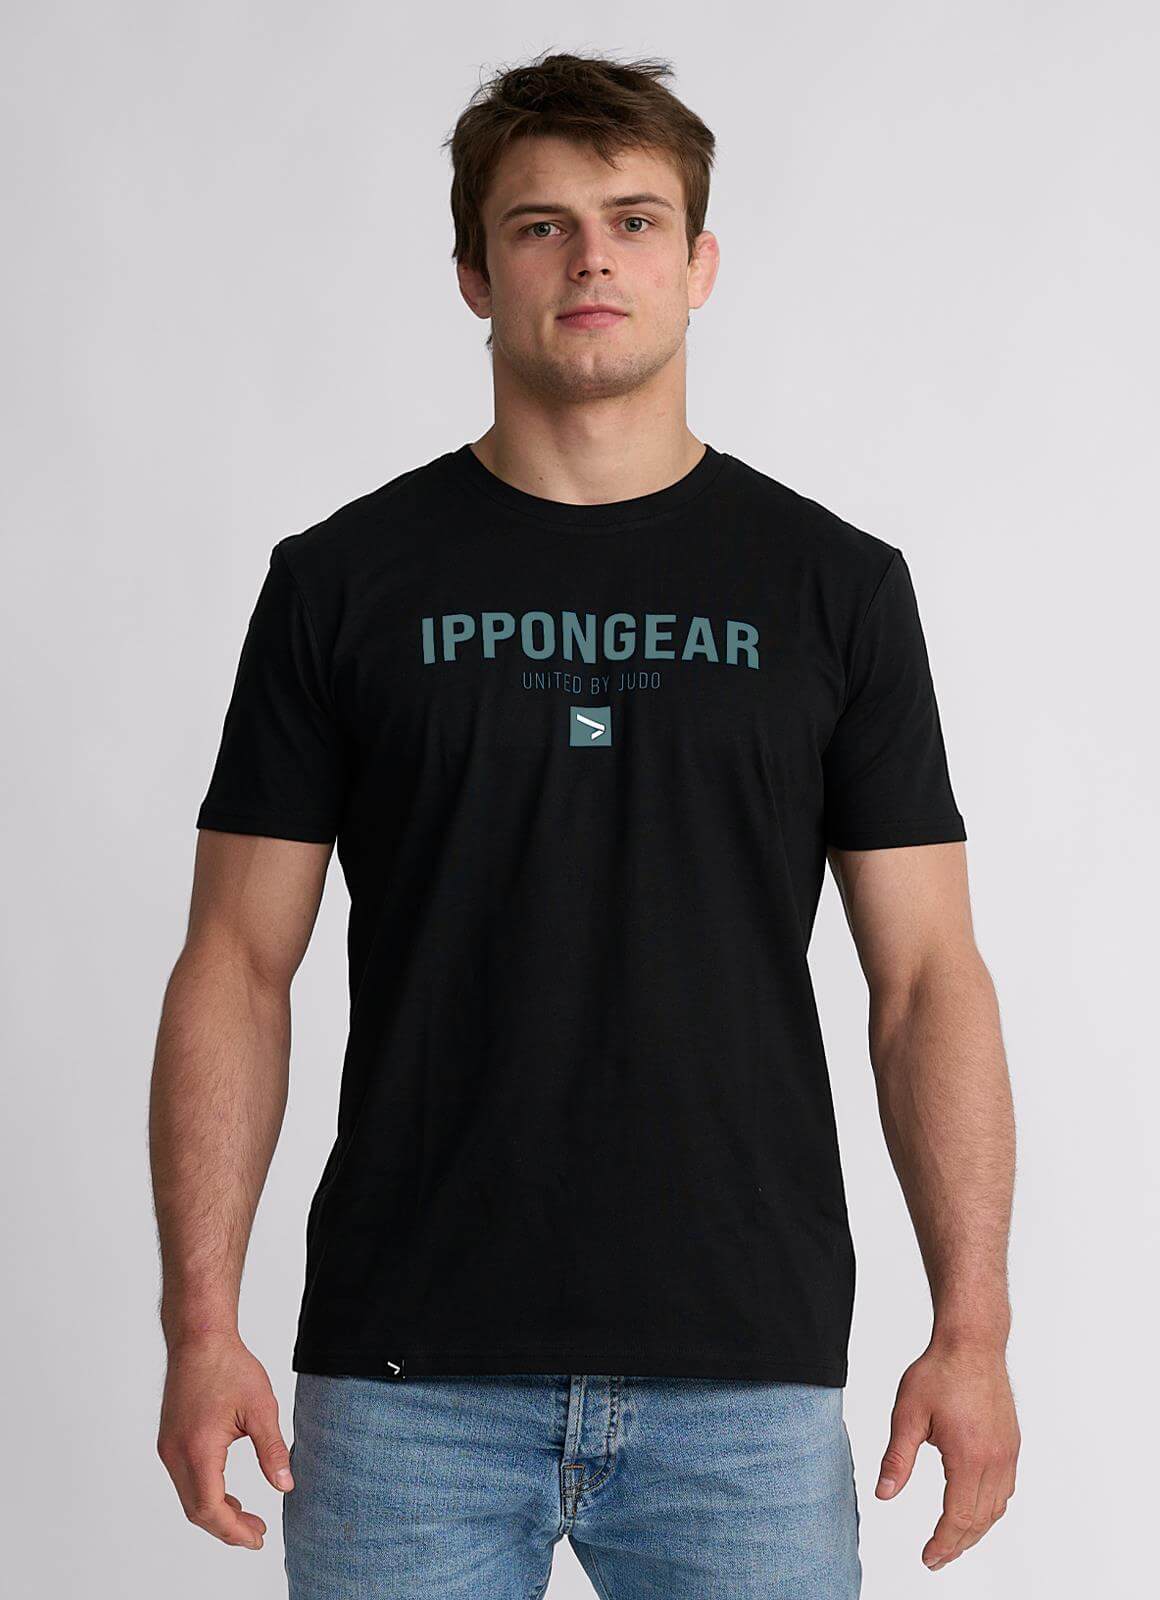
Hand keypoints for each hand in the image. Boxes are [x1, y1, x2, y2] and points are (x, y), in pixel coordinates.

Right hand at [156, 1331, 293, 1549]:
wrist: (200, 1339)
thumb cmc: (229, 1367)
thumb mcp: (261, 1408)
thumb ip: (272, 1450)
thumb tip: (286, 1486)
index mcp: (198, 1450)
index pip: (210, 1509)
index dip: (233, 1531)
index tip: (256, 1539)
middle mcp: (175, 1454)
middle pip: (196, 1510)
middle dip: (227, 1528)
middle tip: (257, 1533)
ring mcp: (168, 1448)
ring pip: (188, 1497)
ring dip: (215, 1512)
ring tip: (246, 1517)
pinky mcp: (169, 1440)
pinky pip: (185, 1480)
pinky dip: (205, 1493)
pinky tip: (227, 1493)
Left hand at [875, 1338, 1019, 1571]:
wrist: (971, 1343)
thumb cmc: (939, 1372)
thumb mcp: (908, 1413)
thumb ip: (897, 1457)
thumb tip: (884, 1493)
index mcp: (969, 1456)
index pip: (957, 1516)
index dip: (942, 1543)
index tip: (927, 1558)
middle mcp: (995, 1460)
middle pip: (979, 1520)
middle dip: (957, 1544)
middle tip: (936, 1559)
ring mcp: (1008, 1452)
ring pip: (996, 1508)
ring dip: (975, 1530)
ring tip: (952, 1542)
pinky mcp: (1011, 1444)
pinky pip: (1005, 1490)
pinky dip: (989, 1509)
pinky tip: (973, 1511)